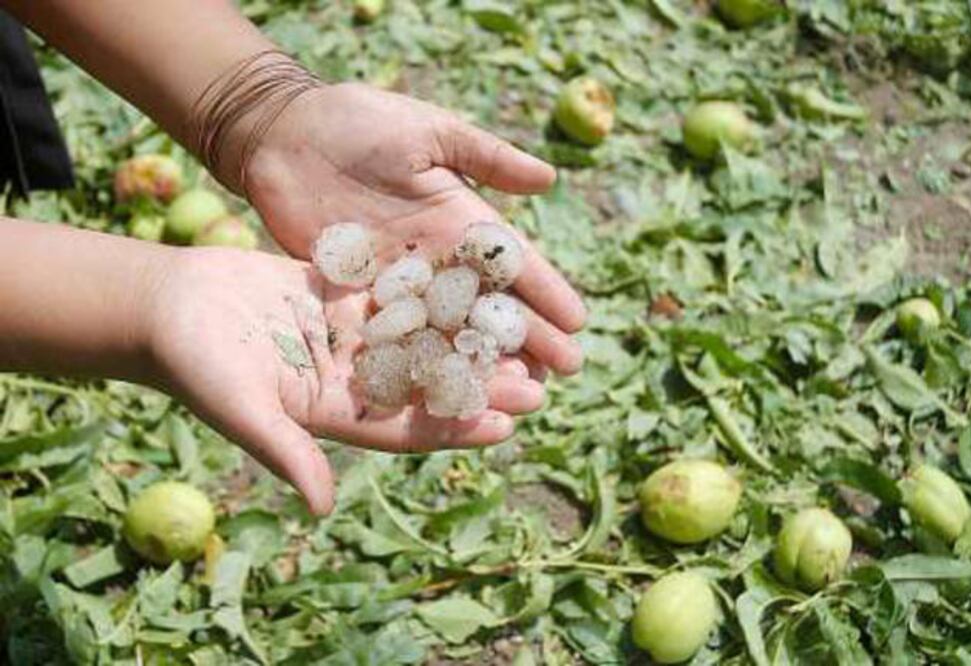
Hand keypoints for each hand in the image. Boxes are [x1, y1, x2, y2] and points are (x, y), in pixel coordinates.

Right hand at [146, 248, 546, 514]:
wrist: (164, 304)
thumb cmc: (194, 362)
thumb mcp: (241, 408)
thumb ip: (285, 451)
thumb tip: (323, 508)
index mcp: (331, 412)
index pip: (405, 428)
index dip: (455, 428)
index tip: (506, 425)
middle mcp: (347, 377)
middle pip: (425, 382)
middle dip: (478, 382)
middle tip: (538, 381)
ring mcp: (343, 335)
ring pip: (418, 335)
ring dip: (465, 334)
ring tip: (519, 330)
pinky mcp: (336, 295)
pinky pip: (393, 291)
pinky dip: (431, 286)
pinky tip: (474, 277)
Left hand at [242, 83, 585, 375]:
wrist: (280, 134)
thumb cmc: (356, 120)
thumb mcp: (428, 129)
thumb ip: (486, 156)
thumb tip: (550, 179)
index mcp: (459, 217)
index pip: (511, 261)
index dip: (545, 291)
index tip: (577, 323)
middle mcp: (435, 257)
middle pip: (487, 304)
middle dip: (525, 338)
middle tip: (561, 375)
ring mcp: (397, 280)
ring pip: (447, 328)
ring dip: (479, 359)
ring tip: (514, 393)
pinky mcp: (354, 295)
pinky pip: (393, 334)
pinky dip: (419, 360)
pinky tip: (443, 388)